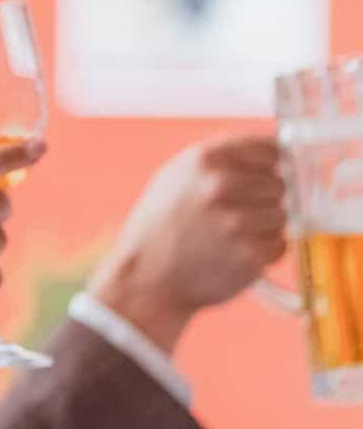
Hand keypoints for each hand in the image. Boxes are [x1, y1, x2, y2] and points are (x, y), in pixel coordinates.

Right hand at [88, 135, 289, 351]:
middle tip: (235, 215)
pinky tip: (234, 255)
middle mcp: (220, 186)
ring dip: (265, 227)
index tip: (266, 175)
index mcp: (204, 159)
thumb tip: (275, 153)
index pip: (272, 149)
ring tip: (231, 237)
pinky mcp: (250, 254)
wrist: (145, 279)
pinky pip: (279, 245)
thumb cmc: (160, 226)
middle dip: (265, 199)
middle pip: (279, 183)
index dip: (272, 165)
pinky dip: (264, 252)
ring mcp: (237, 221)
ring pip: (282, 215)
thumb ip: (222, 159)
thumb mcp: (176, 176)